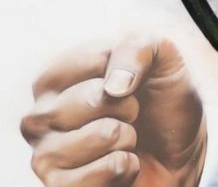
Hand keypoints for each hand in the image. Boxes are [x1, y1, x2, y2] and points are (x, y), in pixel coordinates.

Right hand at [21, 36, 207, 186]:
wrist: (177, 154)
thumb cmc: (161, 101)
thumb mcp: (162, 58)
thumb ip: (138, 47)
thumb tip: (113, 87)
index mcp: (54, 78)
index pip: (94, 59)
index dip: (130, 70)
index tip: (131, 82)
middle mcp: (39, 116)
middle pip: (95, 98)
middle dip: (130, 106)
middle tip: (131, 116)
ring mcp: (44, 156)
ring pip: (103, 135)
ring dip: (129, 138)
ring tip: (124, 141)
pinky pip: (106, 170)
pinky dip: (127, 167)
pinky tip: (122, 166)